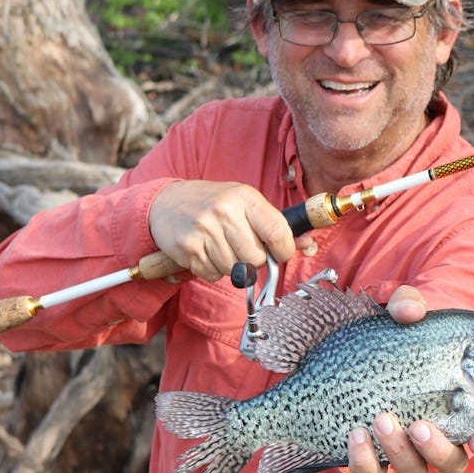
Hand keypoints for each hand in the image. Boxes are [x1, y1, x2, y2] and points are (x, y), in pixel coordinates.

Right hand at [148, 180, 301, 280]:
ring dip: (232, 265)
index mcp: (245, 198)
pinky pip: (213, 274)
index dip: (284, 250)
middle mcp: (224, 212)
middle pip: (255, 258)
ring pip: (235, 270)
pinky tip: (207, 251)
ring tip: (221, 246)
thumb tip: (307, 243)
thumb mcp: (245, 202)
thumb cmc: (214, 203)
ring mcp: (204, 231)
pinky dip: (213, 269)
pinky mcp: (188, 249)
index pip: (277, 231)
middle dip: (254, 260)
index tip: (280, 253)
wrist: (166, 202)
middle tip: (243, 247)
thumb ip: (274, 223)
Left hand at [346, 285, 473, 472]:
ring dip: (399, 452)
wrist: (351, 361)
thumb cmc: (395, 340)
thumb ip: (409, 306)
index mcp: (457, 412)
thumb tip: (409, 312)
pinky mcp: (372, 463)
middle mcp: (436, 441)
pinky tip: (355, 435)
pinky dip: (364, 461)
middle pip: (450, 462)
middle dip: (436, 448)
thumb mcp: (403, 318)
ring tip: (381, 420)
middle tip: (418, 425)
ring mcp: (404, 456)